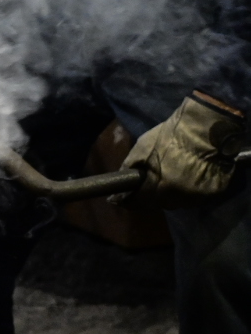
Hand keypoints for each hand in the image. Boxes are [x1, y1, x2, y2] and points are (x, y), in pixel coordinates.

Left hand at [118, 91, 245, 209]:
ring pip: (178, 202)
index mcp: (161, 186)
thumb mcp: (142, 148)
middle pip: (160, 204)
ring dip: (170, 195)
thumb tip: (123, 181)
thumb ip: (131, 168)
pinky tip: (185, 180)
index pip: (140, 202)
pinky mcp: (214, 193)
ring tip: (166, 183)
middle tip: (145, 188)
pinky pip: (195, 198)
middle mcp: (181, 197)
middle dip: (150, 197)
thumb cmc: (170, 136)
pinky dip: (187, 192)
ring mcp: (199, 196)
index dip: (129, 201)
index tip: (120, 199)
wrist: (205, 129)